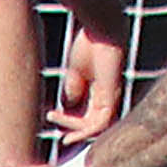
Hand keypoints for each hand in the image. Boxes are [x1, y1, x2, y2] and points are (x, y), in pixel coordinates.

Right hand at [51, 25, 127, 141]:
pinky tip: (69, 131)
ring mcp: (112, 97)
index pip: (91, 116)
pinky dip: (86, 131)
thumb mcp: (76, 72)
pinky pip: (102, 123)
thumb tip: (66, 107)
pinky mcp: (112, 95)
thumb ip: (73, 90)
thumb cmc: (89, 44)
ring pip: (99, 128)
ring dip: (78, 133)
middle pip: (95, 125)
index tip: (54, 120)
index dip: (74, 124)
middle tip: (61, 138)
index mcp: (101, 91)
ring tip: (61, 132)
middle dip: (77, 133)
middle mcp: (109, 97)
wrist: (101, 28)